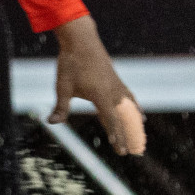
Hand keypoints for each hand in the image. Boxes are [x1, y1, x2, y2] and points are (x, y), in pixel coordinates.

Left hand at [48, 16, 145, 156]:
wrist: (82, 41)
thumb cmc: (71, 64)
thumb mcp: (62, 87)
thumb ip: (61, 107)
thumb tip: (52, 122)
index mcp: (101, 95)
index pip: (111, 120)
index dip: (116, 136)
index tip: (121, 151)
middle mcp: (113, 91)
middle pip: (123, 118)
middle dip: (128, 135)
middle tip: (133, 152)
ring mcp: (117, 85)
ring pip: (129, 108)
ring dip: (134, 122)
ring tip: (141, 134)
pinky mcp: (116, 80)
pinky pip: (130, 98)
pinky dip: (135, 108)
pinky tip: (139, 112)